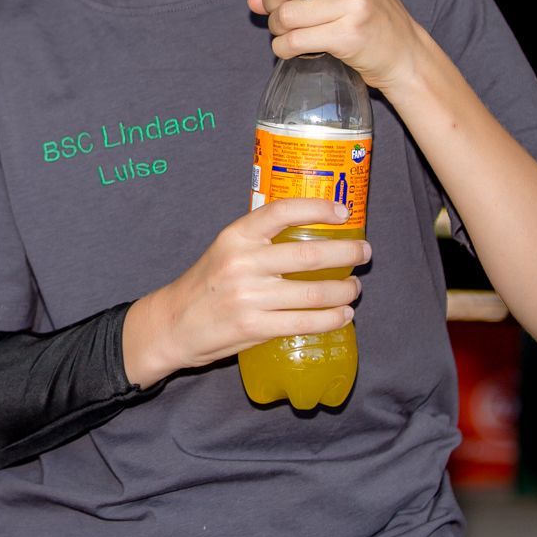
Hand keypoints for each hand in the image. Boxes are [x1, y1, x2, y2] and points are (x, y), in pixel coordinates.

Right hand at [124, 199, 370, 386]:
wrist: (173, 323)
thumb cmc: (206, 284)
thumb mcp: (225, 250)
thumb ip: (259, 240)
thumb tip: (309, 231)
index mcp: (235, 237)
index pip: (282, 212)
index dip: (317, 209)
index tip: (343, 211)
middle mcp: (242, 263)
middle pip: (309, 255)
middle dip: (346, 253)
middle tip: (363, 252)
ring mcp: (249, 297)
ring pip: (313, 293)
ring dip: (344, 290)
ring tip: (354, 288)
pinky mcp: (255, 327)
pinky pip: (305, 323)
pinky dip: (331, 318)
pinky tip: (343, 314)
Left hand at [248, 0, 424, 92]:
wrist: (405, 53)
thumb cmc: (369, 16)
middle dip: (269, 3)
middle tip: (277, 13)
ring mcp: (353, 3)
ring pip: (285, 15)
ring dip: (276, 29)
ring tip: (286, 32)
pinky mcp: (348, 34)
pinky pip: (293, 41)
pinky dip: (282, 48)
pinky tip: (289, 48)